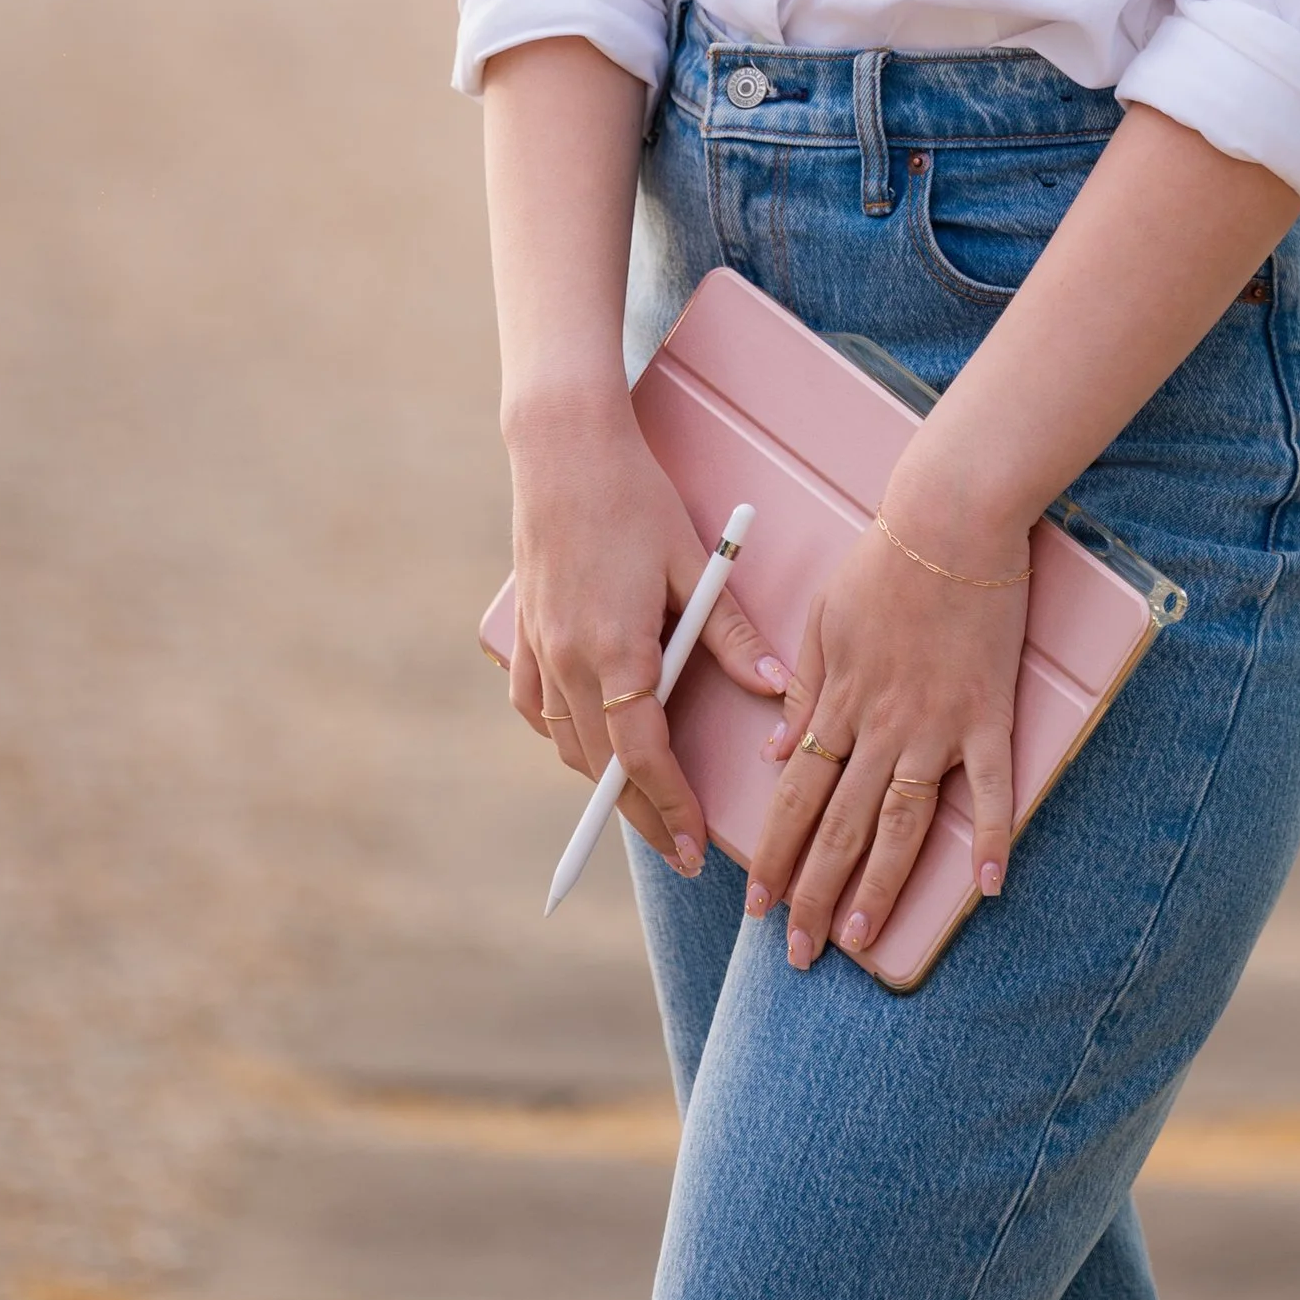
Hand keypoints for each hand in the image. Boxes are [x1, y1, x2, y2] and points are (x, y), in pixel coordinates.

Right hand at [507, 390, 787, 869]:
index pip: (644, 756)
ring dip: (603, 782)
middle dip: (642, 817)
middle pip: (603, 767)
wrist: (562, 447)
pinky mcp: (522, 632)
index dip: (672, 808)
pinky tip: (586, 745)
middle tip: (681, 853)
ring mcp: (537, 648)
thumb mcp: (694, 562)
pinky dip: (563, 737)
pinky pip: (535, 709)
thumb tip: (777, 688)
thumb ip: (731, 633)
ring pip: (567, 744)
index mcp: (615, 648)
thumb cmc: (635, 496)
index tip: (697, 846)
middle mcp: (567, 659)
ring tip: (643, 807)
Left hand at [746, 503, 1027, 966]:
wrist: (950, 518)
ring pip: (899, 822)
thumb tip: (779, 754)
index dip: (774, 855)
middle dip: (812, 894)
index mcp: (836, 702)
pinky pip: (991, 787)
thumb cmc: (885, 559)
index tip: (756, 905)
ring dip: (877, 887)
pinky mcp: (988, 713)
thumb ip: (802, 691)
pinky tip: (986, 886)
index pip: (795, 797)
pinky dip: (989, 837)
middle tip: (797, 954)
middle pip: (840, 826)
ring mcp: (935, 724)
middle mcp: (879, 726)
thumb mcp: (822, 618)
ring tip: (858, 939)